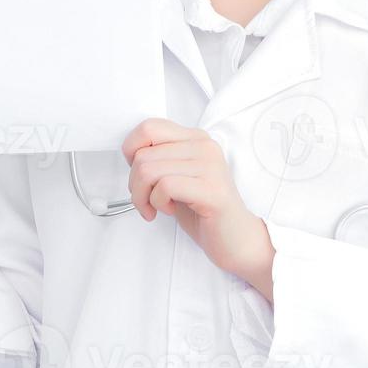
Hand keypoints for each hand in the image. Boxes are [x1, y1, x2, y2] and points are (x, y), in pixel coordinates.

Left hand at [122, 118, 273, 290]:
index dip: (132, 151)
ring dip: (143, 197)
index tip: (139, 174)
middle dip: (134, 184)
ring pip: (149, 170)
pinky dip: (158, 203)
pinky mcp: (212, 189)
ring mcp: (210, 166)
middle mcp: (205, 146)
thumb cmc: (203, 210)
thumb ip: (159, 158)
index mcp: (196, 138)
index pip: (149, 127)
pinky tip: (170, 210)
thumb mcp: (177, 176)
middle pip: (143, 155)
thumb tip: (131, 153)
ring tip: (156, 208)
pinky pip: (165, 186)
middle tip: (145, 201)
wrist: (236, 239)